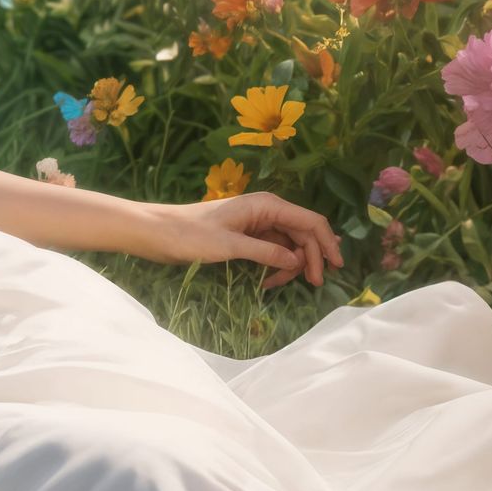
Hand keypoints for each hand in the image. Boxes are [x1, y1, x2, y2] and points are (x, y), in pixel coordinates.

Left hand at [142, 192, 344, 290]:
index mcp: (267, 205)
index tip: (336, 269)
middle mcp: (266, 210)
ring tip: (276, 285)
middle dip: (310, 259)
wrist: (155, 232)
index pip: (311, 221)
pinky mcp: (245, 236)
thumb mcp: (229, 246)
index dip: (327, 244)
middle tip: (313, 285)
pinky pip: (271, 251)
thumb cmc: (188, 235)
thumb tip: (297, 260)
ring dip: (289, 266)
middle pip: (303, 234)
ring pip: (288, 245)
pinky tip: (266, 282)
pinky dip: (273, 266)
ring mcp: (256, 223)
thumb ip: (265, 252)